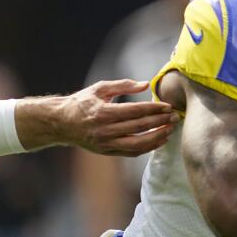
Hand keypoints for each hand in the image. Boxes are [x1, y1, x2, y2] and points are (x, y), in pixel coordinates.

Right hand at [19, 79, 177, 155]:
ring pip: (138, 144)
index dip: (154, 109)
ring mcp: (106, 143)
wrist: (62, 123)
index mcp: (103, 112)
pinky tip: (158, 140)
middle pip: (140, 127)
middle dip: (160, 122)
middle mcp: (105, 130)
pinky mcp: (107, 152)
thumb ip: (123, 85)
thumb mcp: (99, 88)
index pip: (135, 111)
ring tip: (170, 130)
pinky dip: (147, 148)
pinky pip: (132, 152)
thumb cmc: (81, 102)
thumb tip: (145, 84)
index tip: (167, 106)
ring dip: (157, 138)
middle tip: (175, 117)